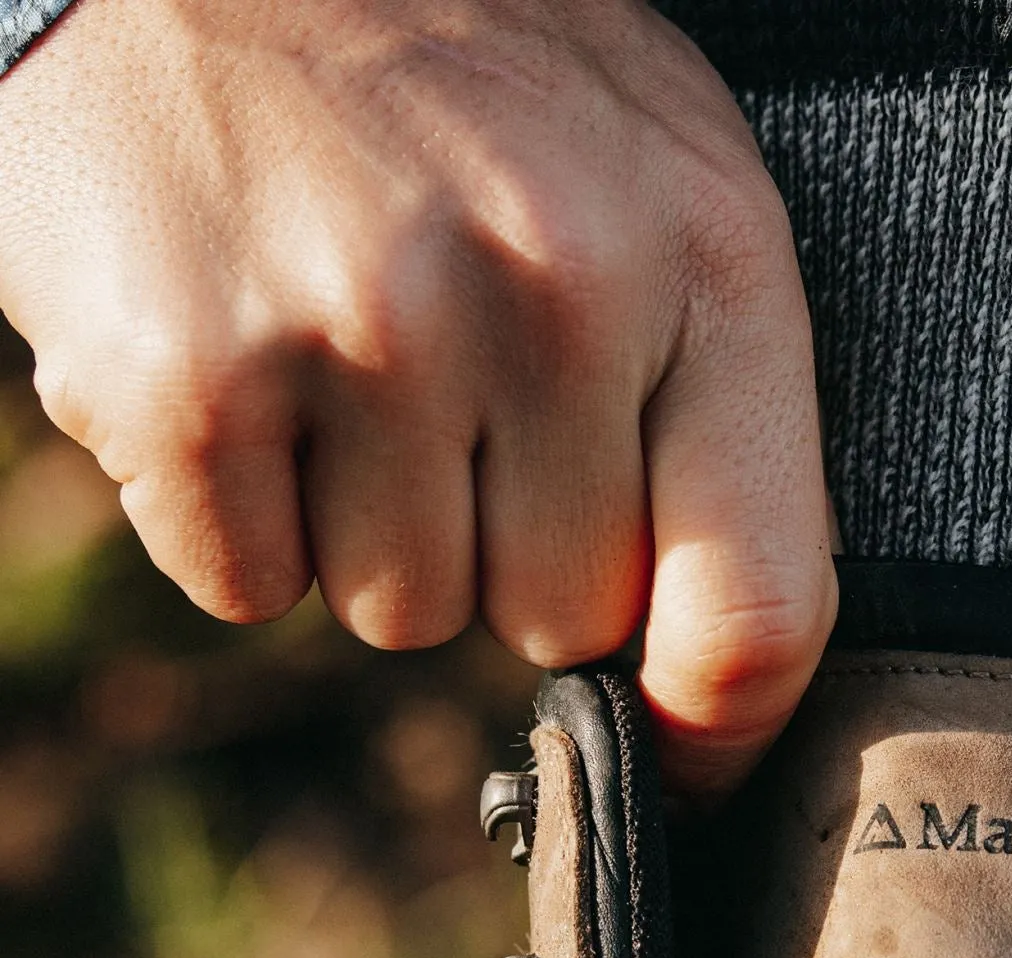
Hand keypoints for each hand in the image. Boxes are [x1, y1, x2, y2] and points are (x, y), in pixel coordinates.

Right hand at [0, 0, 834, 791]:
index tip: (690, 763)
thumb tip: (712, 673)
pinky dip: (238, 512)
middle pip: (557, 623)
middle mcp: (552, 295)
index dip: (724, 726)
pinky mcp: (188, 376)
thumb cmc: (467, 77)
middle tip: (453, 391)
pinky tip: (247, 362)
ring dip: (370, 526)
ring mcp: (364, 332)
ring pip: (399, 615)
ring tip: (345, 350)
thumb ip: (713, 405)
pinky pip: (249, 583)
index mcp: (705, 256)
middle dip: (506, 547)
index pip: (760, 597)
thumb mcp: (661, 181)